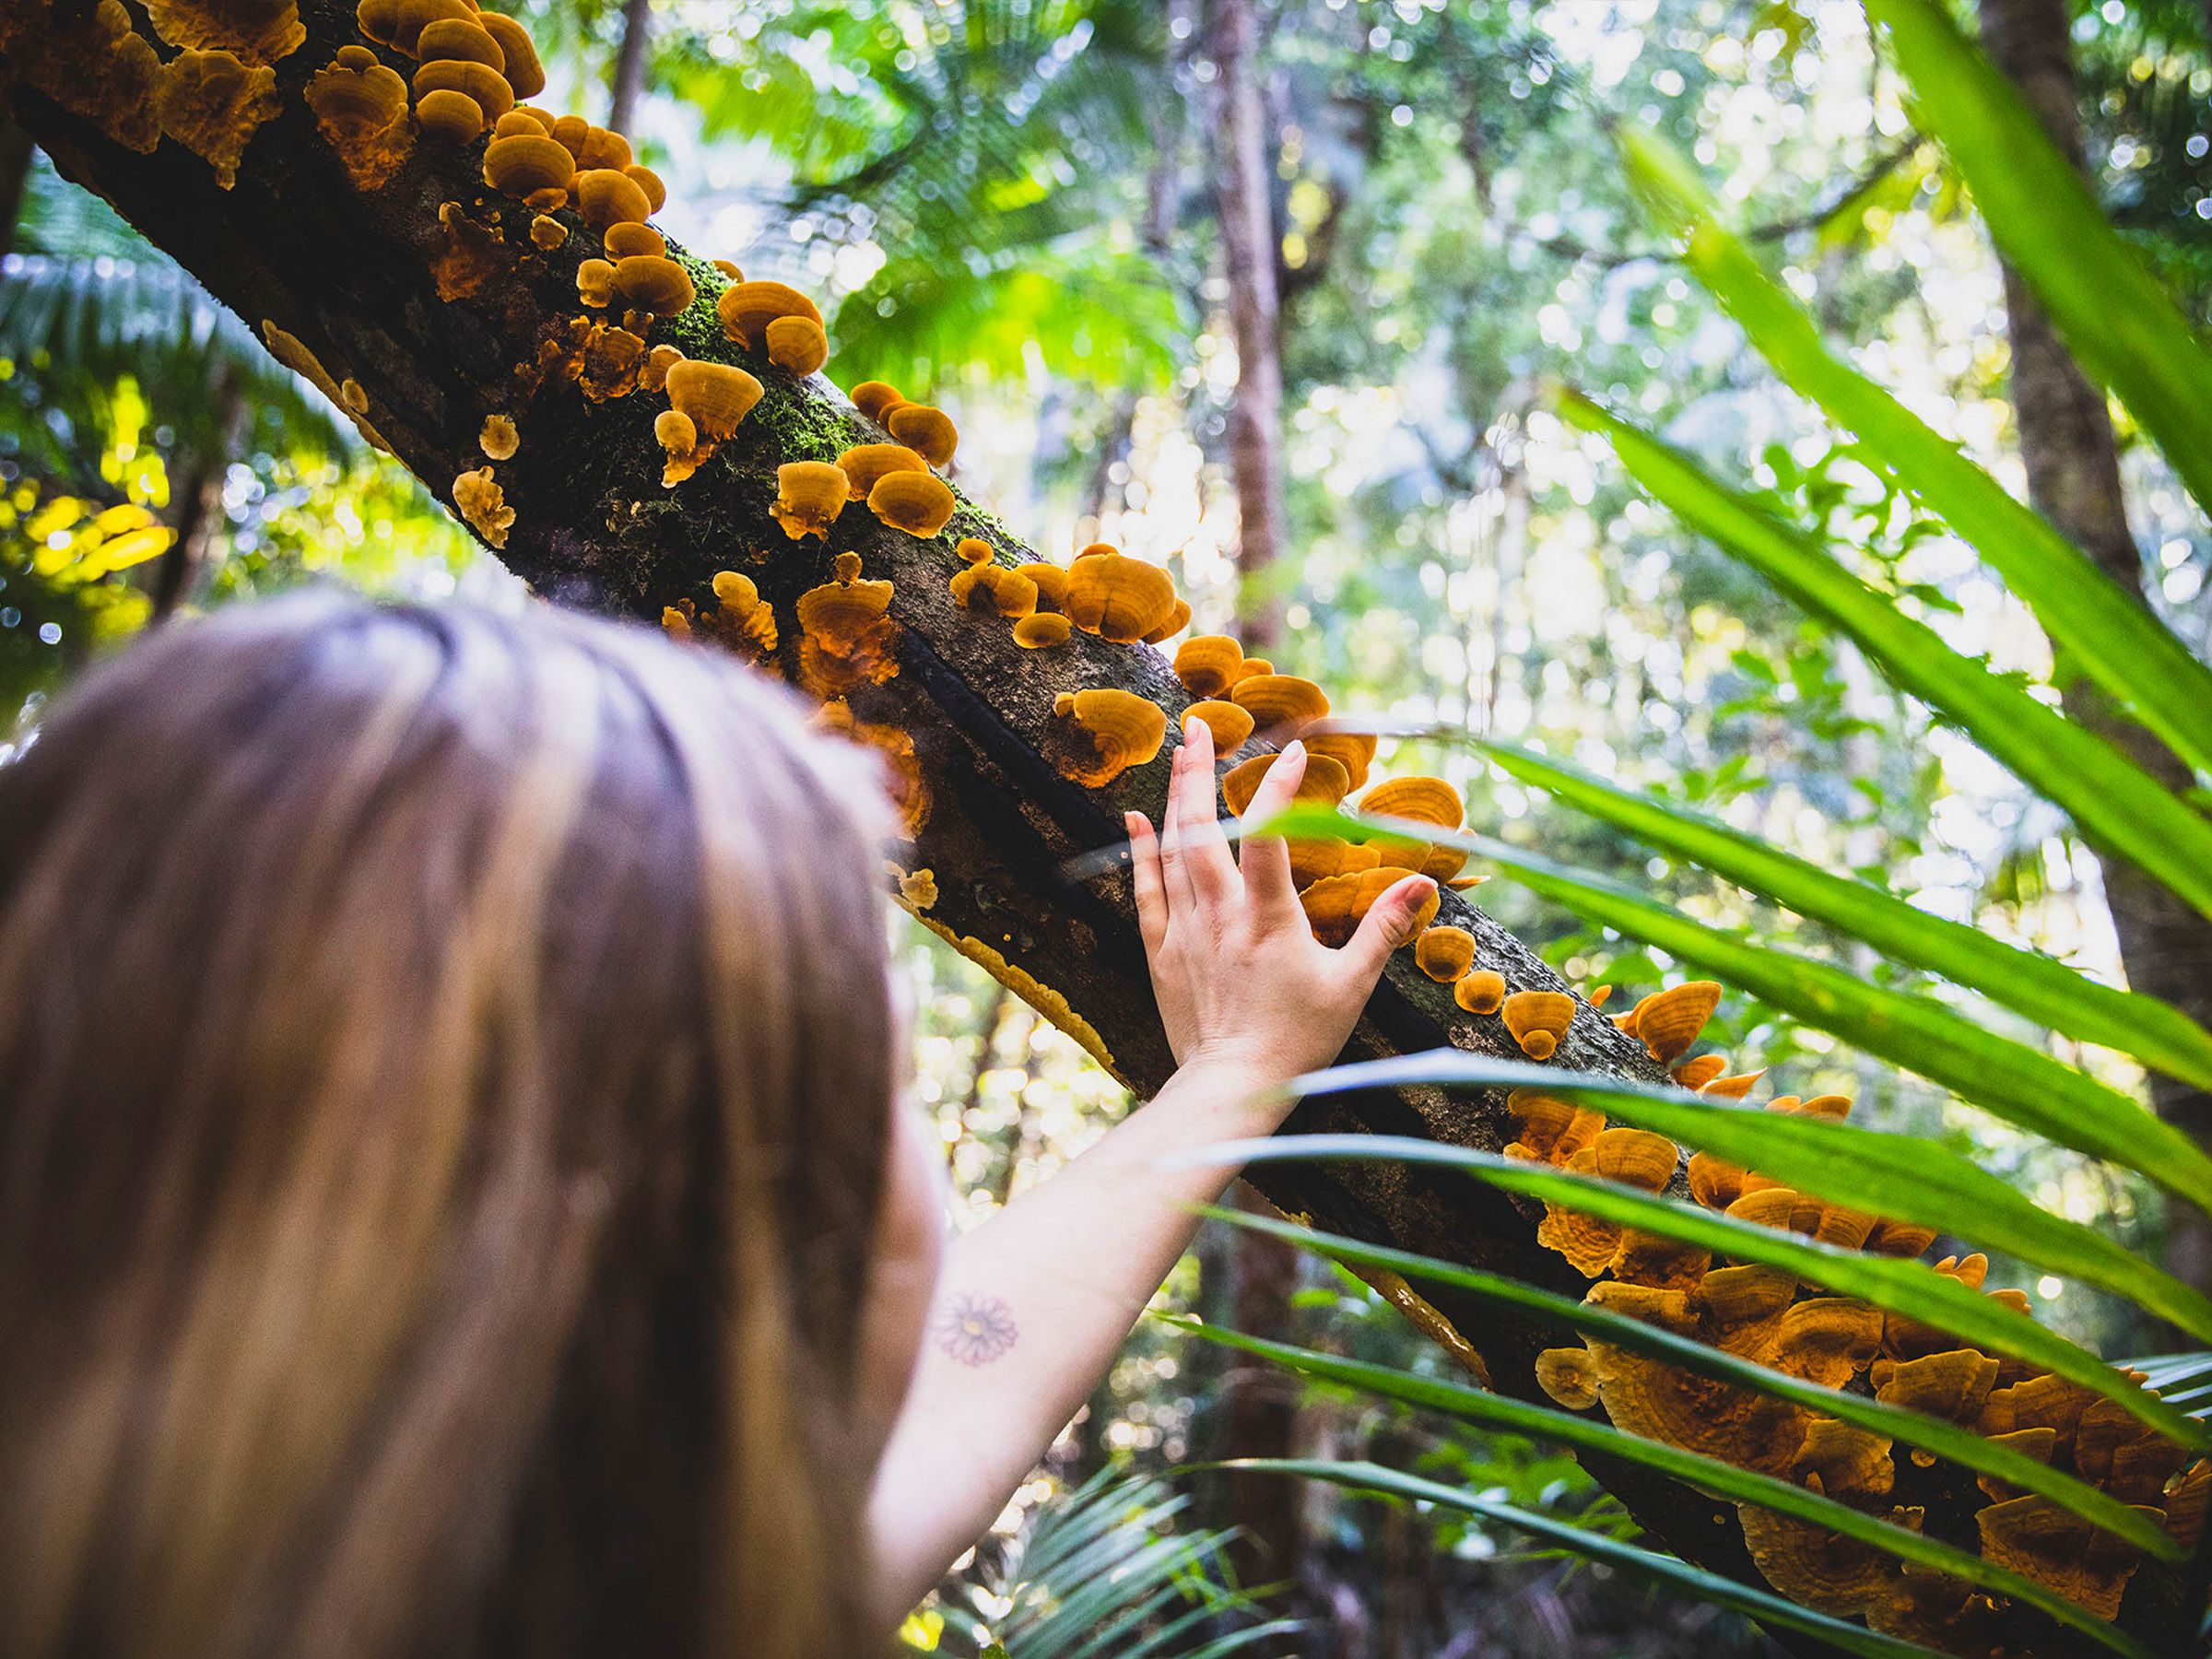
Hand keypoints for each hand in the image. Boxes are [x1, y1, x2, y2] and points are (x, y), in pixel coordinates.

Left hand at [1126, 715, 1436, 1096]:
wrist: (1232, 1089)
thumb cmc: (1298, 1040)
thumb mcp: (1352, 985)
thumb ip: (1384, 929)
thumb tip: (1421, 885)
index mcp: (1268, 918)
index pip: (1268, 836)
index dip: (1278, 789)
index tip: (1294, 752)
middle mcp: (1220, 915)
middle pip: (1201, 828)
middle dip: (1199, 771)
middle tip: (1201, 725)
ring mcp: (1186, 931)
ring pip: (1172, 850)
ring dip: (1175, 796)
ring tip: (1180, 751)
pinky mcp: (1163, 952)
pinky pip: (1146, 890)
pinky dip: (1140, 852)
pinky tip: (1135, 819)